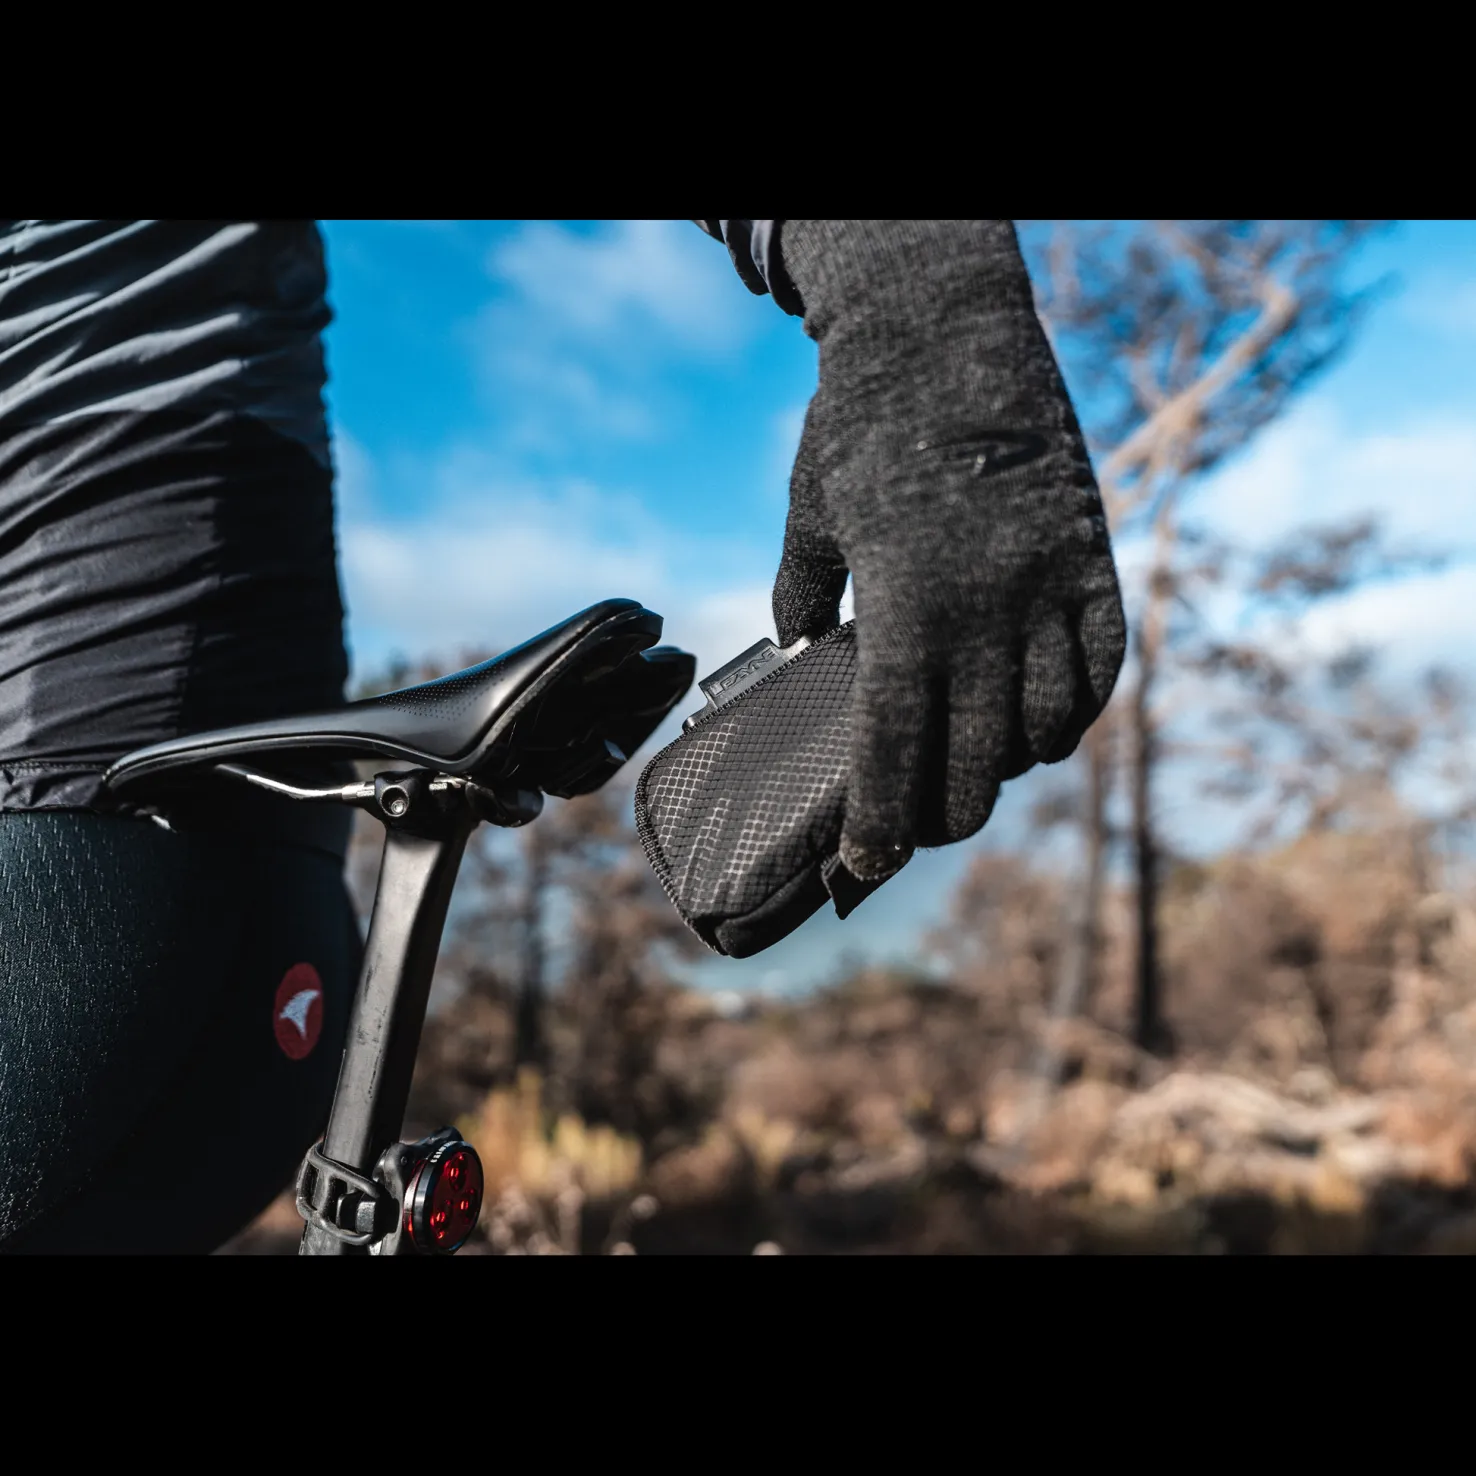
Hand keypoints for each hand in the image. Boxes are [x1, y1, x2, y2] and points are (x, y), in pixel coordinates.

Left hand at [773, 220, 1125, 878]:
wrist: (948, 325)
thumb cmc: (861, 419)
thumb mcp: (809, 510)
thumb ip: (800, 589)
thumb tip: (794, 646)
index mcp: (906, 605)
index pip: (893, 744)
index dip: (879, 818)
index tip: (863, 867)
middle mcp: (986, 610)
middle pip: (973, 758)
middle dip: (941, 815)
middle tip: (915, 834)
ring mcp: (1048, 586)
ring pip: (1043, 726)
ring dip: (1007, 774)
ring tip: (977, 786)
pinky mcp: (1093, 559)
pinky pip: (1100, 667)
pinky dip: (1074, 716)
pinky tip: (1045, 737)